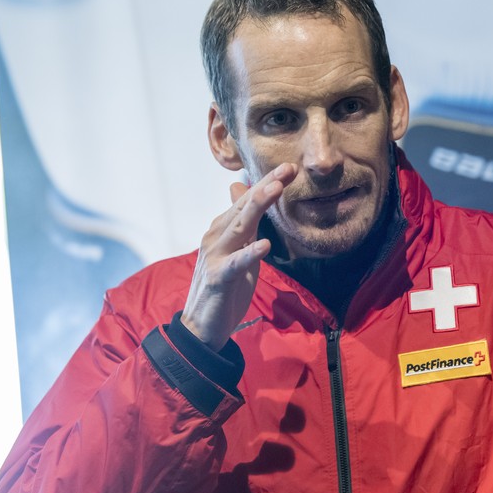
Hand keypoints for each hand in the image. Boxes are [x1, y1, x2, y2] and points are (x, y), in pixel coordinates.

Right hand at [181, 163, 297, 350]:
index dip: (267, 182)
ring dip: (257, 207)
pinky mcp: (218, 278)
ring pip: (238, 226)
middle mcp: (217, 236)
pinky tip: (264, 244)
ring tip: (276, 190)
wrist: (203, 325)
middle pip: (245, 207)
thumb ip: (242, 220)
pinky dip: (249, 253)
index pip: (248, 200)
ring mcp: (215, 256)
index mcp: (224, 229)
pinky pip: (235, 264)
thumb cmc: (224, 285)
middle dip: (266, 186)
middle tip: (288, 168)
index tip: (290, 167)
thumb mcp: (238, 248)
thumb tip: (240, 187)